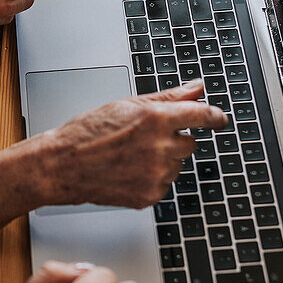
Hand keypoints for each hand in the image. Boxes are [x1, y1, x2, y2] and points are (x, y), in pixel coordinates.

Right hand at [41, 80, 225, 207]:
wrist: (63, 165)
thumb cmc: (88, 132)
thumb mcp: (128, 105)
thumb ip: (169, 98)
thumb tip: (197, 88)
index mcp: (156, 119)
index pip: (202, 115)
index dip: (215, 116)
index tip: (219, 119)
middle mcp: (160, 147)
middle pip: (190, 143)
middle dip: (174, 139)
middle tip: (145, 138)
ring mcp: (156, 174)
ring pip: (176, 165)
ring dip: (162, 160)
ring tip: (130, 156)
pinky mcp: (150, 195)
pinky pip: (164, 184)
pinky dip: (151, 178)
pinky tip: (128, 170)